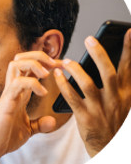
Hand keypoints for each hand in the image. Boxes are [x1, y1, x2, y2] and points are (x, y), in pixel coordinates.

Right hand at [0, 51, 59, 163]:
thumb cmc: (5, 136)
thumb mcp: (28, 129)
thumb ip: (39, 123)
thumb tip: (51, 121)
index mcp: (20, 91)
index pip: (30, 68)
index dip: (46, 63)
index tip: (60, 65)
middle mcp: (14, 87)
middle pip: (21, 58)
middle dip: (38, 55)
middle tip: (53, 63)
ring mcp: (9, 92)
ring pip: (16, 64)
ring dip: (34, 64)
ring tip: (46, 74)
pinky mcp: (7, 100)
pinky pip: (18, 82)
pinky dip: (32, 83)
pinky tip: (42, 93)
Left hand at [54, 29, 130, 158]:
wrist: (109, 148)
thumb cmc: (114, 123)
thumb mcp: (124, 104)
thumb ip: (120, 86)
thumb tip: (114, 66)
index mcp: (125, 94)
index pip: (128, 69)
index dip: (129, 50)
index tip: (128, 33)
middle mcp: (114, 100)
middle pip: (108, 73)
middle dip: (99, 54)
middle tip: (89, 39)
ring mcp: (99, 109)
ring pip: (88, 84)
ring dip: (76, 70)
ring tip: (66, 61)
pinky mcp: (85, 118)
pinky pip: (72, 98)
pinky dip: (64, 85)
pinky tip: (57, 75)